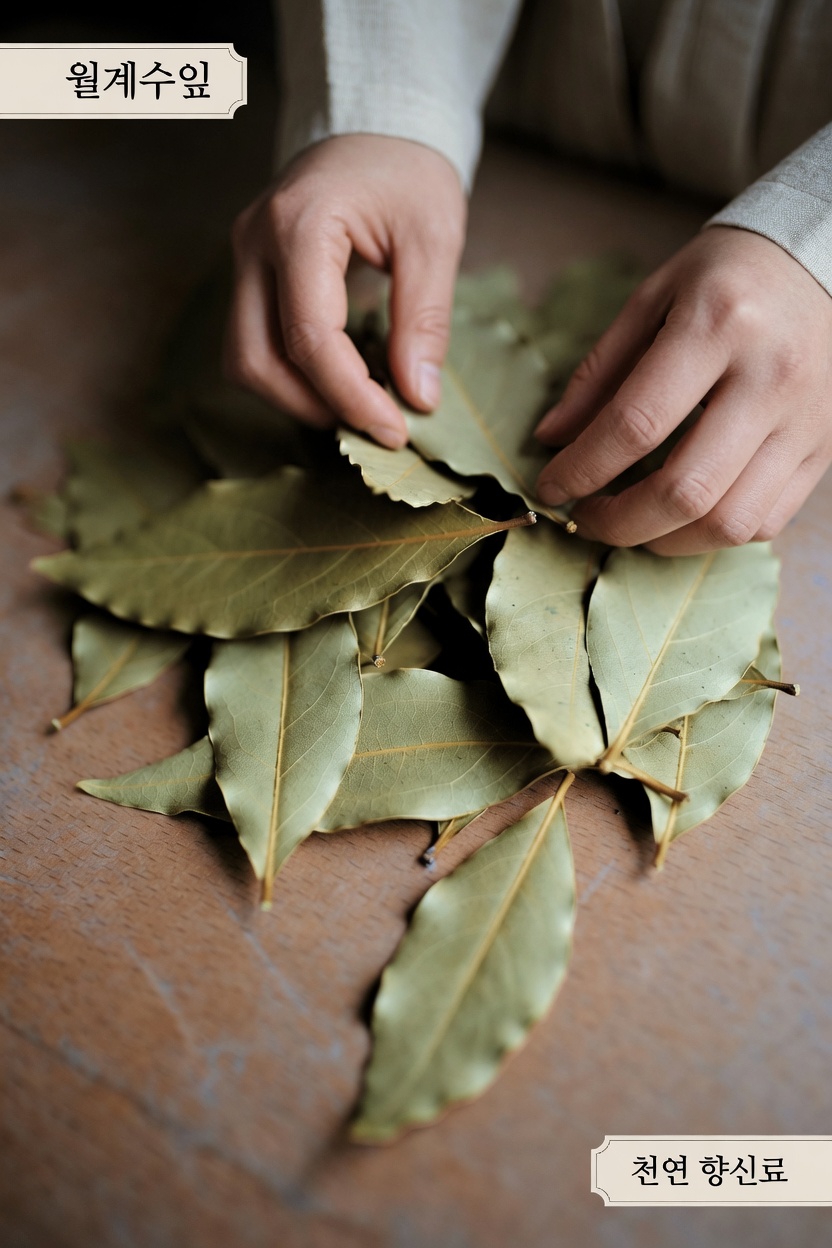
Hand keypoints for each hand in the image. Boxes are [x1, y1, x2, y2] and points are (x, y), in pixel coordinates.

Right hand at [223, 134, 466, 447]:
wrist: (376, 123)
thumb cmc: (408, 172)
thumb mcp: (434, 239)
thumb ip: (424, 320)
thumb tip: (418, 398)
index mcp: (300, 224)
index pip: (310, 336)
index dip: (350, 396)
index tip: (394, 430)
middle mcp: (255, 242)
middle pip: (255, 358)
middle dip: (313, 405)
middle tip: (375, 424)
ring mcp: (243, 256)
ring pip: (243, 358)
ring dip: (295, 396)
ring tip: (358, 404)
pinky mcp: (249, 271)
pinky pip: (253, 341)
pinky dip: (290, 374)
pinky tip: (340, 378)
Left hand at [534, 226, 831, 553]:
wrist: (818, 263)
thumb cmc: (725, 278)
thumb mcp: (652, 299)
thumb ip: (598, 372)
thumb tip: (550, 439)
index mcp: (718, 325)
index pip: (637, 424)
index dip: (582, 468)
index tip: (550, 487)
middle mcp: (769, 378)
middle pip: (685, 490)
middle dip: (619, 522)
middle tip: (585, 517)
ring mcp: (804, 421)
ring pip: (729, 522)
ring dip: (665, 541)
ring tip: (630, 524)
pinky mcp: (822, 449)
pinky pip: (765, 522)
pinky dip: (712, 534)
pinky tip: (680, 516)